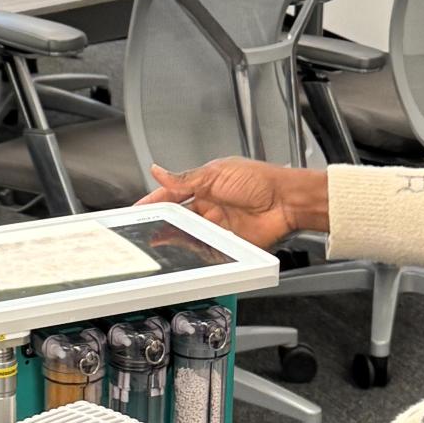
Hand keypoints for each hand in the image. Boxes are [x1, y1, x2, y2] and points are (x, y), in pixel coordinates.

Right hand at [136, 159, 328, 250]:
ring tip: (161, 242)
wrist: (287, 201)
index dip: (153, 201)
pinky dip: (196, 251)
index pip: (172, 194)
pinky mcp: (228, 242)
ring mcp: (218, 225)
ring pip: (189, 235)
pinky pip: (206, 249)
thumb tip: (158, 171)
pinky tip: (187, 251)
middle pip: (178, 217)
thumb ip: (185, 178)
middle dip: (161, 224)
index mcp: (205, 185)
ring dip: (176, 239)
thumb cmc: (260, 180)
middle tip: (145, 230)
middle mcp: (210, 206)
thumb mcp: (216, 173)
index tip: (136, 209)